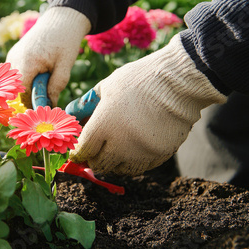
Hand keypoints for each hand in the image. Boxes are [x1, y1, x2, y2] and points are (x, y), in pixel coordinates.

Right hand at [6, 7, 90, 106]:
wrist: (60, 19)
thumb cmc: (66, 41)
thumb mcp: (65, 65)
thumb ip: (56, 86)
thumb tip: (49, 106)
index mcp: (27, 61)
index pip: (22, 92)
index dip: (31, 103)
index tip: (44, 109)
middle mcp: (14, 59)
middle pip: (16, 89)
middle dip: (30, 96)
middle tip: (47, 96)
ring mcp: (12, 56)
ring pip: (15, 82)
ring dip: (28, 87)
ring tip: (45, 80)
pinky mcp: (13, 55)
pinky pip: (16, 74)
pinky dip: (25, 79)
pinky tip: (39, 74)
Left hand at [69, 35, 226, 175]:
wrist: (179, 81)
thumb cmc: (138, 79)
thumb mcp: (105, 87)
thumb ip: (84, 104)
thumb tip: (69, 114)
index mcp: (103, 126)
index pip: (83, 150)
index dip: (77, 152)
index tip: (77, 151)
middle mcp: (121, 144)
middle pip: (99, 164)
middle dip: (93, 158)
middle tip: (94, 150)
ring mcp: (141, 152)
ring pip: (119, 169)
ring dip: (113, 162)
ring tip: (114, 148)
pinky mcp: (160, 155)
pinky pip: (140, 167)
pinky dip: (132, 161)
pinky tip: (132, 148)